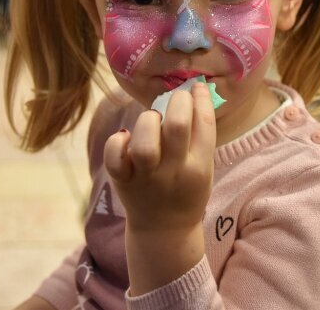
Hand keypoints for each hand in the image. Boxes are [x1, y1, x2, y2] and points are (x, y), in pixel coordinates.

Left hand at [103, 82, 216, 232]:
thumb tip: (195, 90)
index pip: (205, 124)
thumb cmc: (185, 189)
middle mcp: (174, 172)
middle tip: (176, 98)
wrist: (164, 231)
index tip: (197, 87)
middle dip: (178, 101)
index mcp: (199, 168)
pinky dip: (117, 142)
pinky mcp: (122, 181)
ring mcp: (146, 178)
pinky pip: (114, 158)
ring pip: (145, 143)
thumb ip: (199, 135)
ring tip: (152, 119)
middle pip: (177, 126)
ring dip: (148, 121)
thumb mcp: (203, 167)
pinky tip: (126, 137)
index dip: (201, 98)